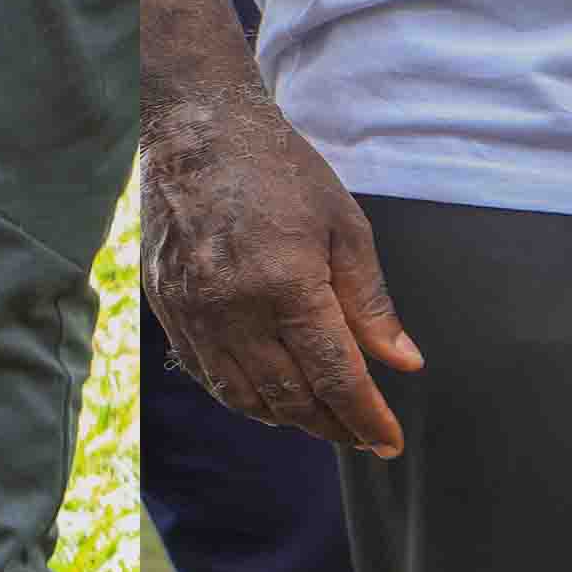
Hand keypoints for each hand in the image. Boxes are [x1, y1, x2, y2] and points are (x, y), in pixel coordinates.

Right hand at [140, 79, 422, 457]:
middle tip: (361, 434)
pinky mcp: (169, 311)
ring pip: (245, 399)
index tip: (389, 442)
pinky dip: (245, 398)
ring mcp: (194, 315)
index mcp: (286, 286)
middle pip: (290, 399)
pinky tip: (271, 395)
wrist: (197, 129)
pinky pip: (209, 377)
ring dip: (288, 418)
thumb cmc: (278, 169)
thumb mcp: (344, 225)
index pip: (335, 377)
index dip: (366, 417)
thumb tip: (402, 363)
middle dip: (332, 425)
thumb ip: (370, 302)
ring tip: (321, 418)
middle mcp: (234, 311)